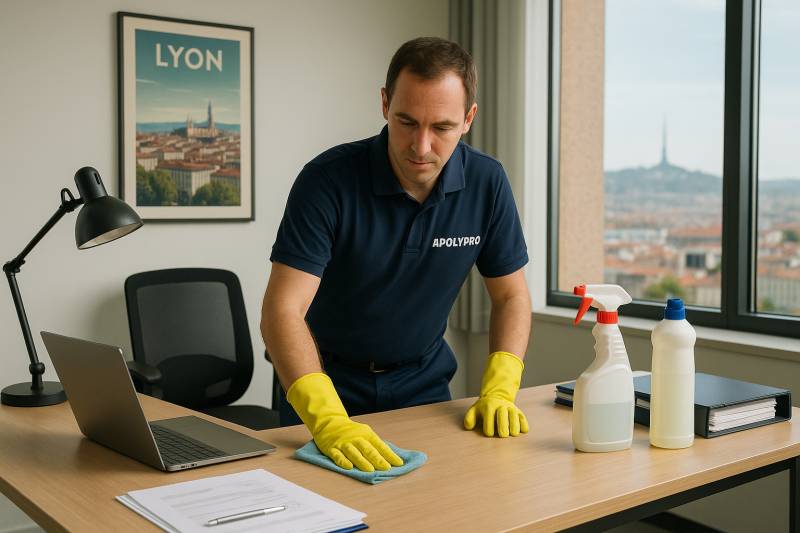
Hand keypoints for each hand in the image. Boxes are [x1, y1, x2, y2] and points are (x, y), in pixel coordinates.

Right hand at [287, 373, 402, 470]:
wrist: (329, 422)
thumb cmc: (351, 431)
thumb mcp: (365, 433)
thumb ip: (374, 445)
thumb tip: (389, 458)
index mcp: (366, 434)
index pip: (380, 445)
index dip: (389, 455)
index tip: (399, 463)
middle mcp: (356, 438)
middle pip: (368, 449)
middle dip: (378, 459)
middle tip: (386, 468)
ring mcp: (343, 443)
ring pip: (354, 453)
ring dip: (362, 461)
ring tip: (370, 470)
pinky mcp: (332, 448)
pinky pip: (338, 456)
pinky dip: (343, 461)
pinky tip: (349, 467)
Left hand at [464, 396, 528, 436]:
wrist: (497, 396)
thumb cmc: (484, 408)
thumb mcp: (474, 410)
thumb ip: (469, 418)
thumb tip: (469, 427)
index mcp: (488, 408)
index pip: (489, 428)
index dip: (489, 432)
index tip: (489, 430)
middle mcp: (501, 407)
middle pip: (503, 426)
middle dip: (502, 433)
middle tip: (502, 434)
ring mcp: (512, 409)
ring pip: (515, 424)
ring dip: (513, 431)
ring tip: (510, 433)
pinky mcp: (520, 412)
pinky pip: (524, 423)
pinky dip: (523, 428)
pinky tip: (519, 430)